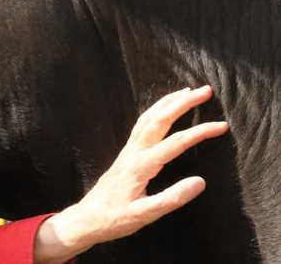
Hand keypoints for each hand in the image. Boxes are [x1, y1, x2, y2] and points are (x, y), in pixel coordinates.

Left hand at [33, 86, 228, 263]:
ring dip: (168, 102)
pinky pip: (142, 125)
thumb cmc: (115, 219)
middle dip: (183, 103)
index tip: (221, 126)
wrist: (87, 218)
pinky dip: (156, 111)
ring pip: (148, 118)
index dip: (199, 132)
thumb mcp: (145, 215)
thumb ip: (172, 198)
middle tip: (206, 90)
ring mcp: (128, 151)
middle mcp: (133, 152)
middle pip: (159, 119)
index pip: (175, 143)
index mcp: (140, 166)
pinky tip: (163, 108)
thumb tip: (200, 181)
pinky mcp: (126, 154)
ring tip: (188, 91)